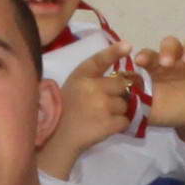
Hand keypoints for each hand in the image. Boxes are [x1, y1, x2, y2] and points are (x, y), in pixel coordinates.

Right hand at [36, 52, 131, 172]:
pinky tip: (105, 126)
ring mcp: (102, 105)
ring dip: (119, 110)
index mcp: (81, 76)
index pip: (100, 59)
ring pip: (125, 104)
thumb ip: (90, 79)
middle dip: (119, 92)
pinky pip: (125, 120)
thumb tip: (117, 79)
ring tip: (102, 117)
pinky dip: (119, 125)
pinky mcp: (109, 123)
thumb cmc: (62, 111)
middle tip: (107, 102)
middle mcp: (93, 87)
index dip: (114, 51)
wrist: (57, 139)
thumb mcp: (72, 87)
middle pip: (121, 84)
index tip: (127, 46)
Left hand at [137, 34, 184, 139]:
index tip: (140, 61)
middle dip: (168, 50)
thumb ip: (137, 104)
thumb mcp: (151, 111)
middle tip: (167, 63)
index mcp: (156, 67)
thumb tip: (120, 101)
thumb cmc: (168, 111)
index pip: (149, 55)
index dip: (145, 55)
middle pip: (171, 44)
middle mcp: (175, 60)